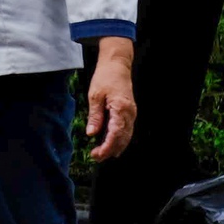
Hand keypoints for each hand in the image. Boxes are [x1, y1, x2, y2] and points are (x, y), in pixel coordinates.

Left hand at [86, 38, 136, 161]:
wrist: (117, 65)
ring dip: (115, 146)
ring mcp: (131, 114)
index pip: (116, 134)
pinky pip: (126, 130)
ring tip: (102, 154)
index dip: (107, 146)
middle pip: (122, 138)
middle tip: (96, 157)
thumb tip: (91, 133)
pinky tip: (111, 144)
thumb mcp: (95, 96)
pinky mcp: (129, 112)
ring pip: (126, 136)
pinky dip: (119, 139)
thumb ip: (95, 116)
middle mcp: (130, 114)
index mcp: (121, 109)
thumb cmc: (105, 78)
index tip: (98, 155)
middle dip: (110, 149)